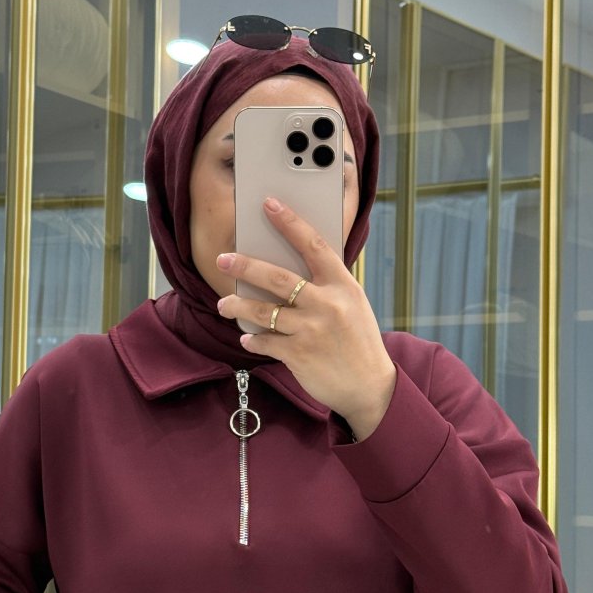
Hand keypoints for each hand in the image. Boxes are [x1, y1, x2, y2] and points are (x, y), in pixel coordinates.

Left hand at [214, 196, 396, 438]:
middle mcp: (327, 304)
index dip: (290, 223)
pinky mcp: (299, 355)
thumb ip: (326, 287)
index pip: (313, 245)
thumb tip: (286, 269)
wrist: (370, 387)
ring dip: (238, 306)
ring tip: (224, 304)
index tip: (269, 204)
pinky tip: (247, 338)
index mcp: (343, 285)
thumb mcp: (352, 305)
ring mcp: (311, 330)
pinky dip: (253, 339)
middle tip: (223, 260)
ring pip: (263, 311)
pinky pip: (265, 342)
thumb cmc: (358, 342)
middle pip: (278, 277)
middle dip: (246, 266)